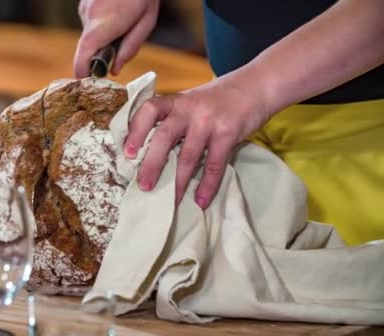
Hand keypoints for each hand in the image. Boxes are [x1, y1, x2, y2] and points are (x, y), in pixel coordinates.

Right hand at [74, 0, 159, 77]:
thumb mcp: (146, 23)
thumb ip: (130, 48)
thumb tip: (115, 70)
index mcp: (105, 24)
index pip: (83, 54)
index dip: (81, 71)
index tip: (86, 81)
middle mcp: (89, 16)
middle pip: (87, 47)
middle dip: (100, 53)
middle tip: (118, 49)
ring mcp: (83, 8)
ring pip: (89, 34)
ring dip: (103, 36)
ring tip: (121, 23)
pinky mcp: (83, 3)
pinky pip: (90, 22)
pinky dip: (100, 25)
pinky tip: (114, 13)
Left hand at [125, 74, 270, 207]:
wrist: (256, 86)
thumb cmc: (216, 100)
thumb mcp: (190, 102)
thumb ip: (173, 120)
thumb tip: (148, 154)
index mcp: (175, 101)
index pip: (148, 110)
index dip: (136, 130)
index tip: (128, 153)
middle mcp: (188, 109)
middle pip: (164, 136)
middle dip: (152, 164)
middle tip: (144, 186)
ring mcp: (208, 121)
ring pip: (187, 156)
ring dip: (178, 182)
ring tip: (171, 202)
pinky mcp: (228, 133)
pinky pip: (214, 164)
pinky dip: (207, 185)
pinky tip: (201, 200)